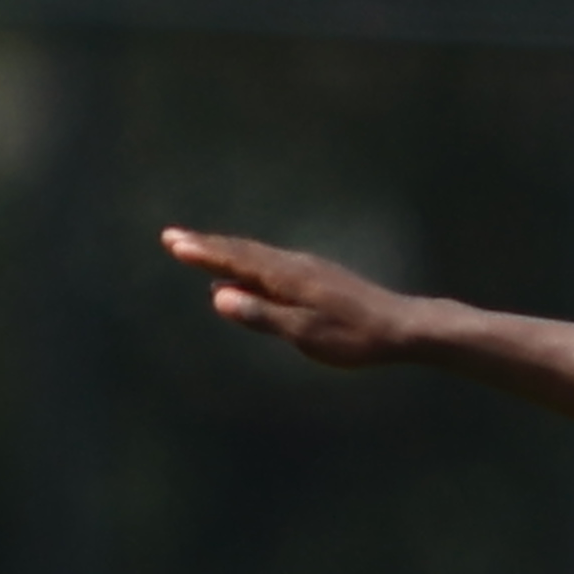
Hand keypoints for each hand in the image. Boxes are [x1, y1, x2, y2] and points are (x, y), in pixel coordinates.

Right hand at [163, 226, 432, 368]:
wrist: (402, 326)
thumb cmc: (355, 336)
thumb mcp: (305, 333)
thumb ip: (262, 315)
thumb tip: (218, 297)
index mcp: (286, 277)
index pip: (236, 260)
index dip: (203, 253)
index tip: (173, 244)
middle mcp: (294, 265)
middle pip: (242, 251)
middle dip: (206, 246)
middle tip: (171, 238)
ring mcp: (307, 268)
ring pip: (257, 255)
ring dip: (226, 252)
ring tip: (199, 250)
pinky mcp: (317, 277)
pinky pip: (272, 264)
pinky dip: (249, 263)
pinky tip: (246, 274)